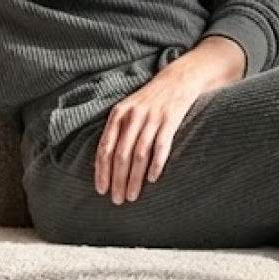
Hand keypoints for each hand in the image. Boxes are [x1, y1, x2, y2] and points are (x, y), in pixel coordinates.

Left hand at [95, 69, 209, 204]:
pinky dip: (156, 164)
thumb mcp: (127, 109)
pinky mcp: (170, 120)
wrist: (177, 80)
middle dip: (117, 180)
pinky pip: (161, 147)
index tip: (101, 190)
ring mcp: (152, 118)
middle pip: (121, 155)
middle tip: (117, 200)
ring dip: (134, 178)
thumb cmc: (149, 101)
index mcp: (118, 114)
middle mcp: (132, 116)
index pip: (105, 147)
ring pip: (139, 154)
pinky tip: (152, 180)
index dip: (102, 171)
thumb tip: (103, 162)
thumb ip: (117, 131)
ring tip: (132, 196)